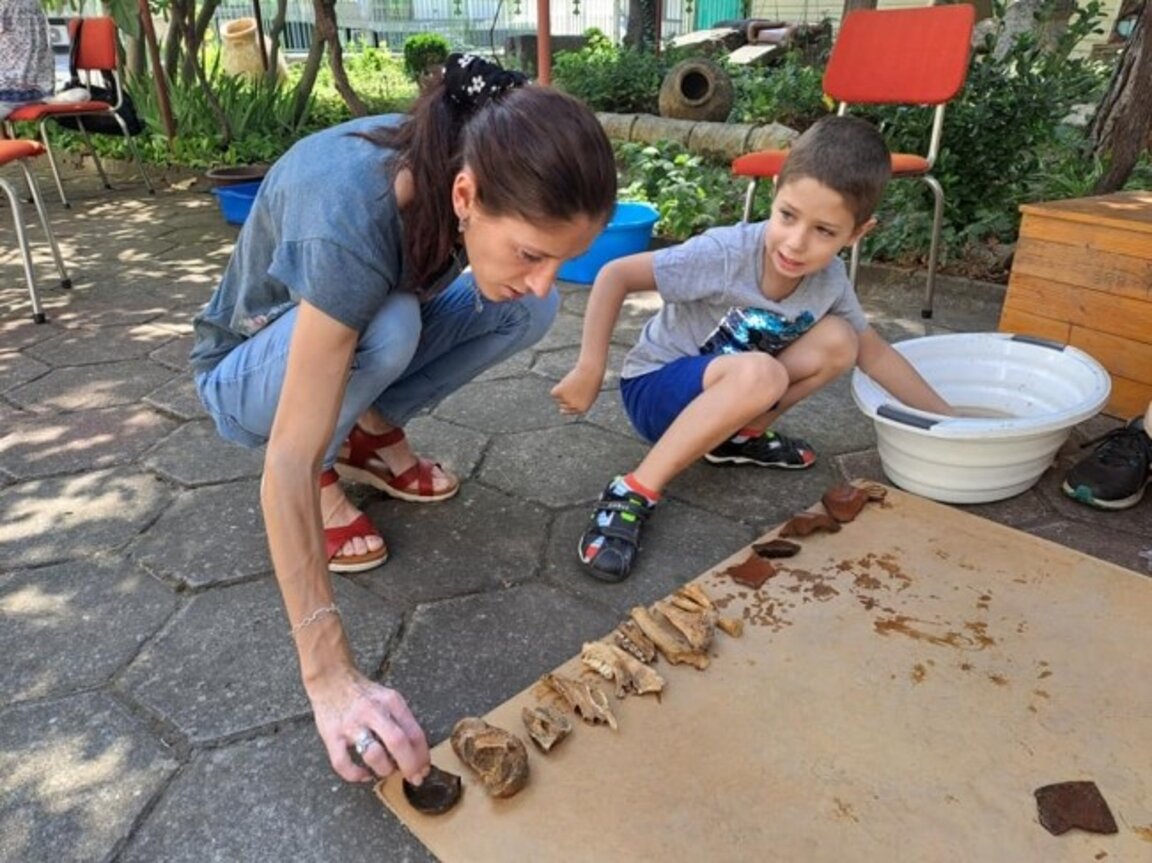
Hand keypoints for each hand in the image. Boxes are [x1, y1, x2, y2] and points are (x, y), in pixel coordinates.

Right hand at [307, 666, 430, 783]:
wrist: (331, 678)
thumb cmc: (363, 693)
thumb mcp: (388, 697)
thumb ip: (401, 720)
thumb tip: (416, 751)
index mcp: (391, 702)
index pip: (414, 732)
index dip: (423, 756)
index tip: (424, 769)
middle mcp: (373, 712)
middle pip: (398, 743)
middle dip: (410, 766)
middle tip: (414, 779)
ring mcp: (351, 724)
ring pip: (373, 754)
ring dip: (384, 769)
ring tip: (386, 771)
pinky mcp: (331, 735)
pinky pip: (343, 763)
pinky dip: (355, 775)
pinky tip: (363, 775)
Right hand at [551, 365, 602, 414]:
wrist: (590, 371)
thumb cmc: (591, 380)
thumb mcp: (587, 392)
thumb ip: (578, 400)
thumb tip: (565, 407)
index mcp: (582, 409)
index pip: (570, 412)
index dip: (566, 409)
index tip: (561, 409)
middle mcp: (574, 406)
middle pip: (562, 405)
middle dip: (563, 399)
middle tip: (569, 388)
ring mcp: (566, 399)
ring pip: (559, 398)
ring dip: (562, 390)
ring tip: (572, 382)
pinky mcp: (559, 392)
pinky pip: (553, 393)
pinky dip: (556, 388)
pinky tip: (564, 382)